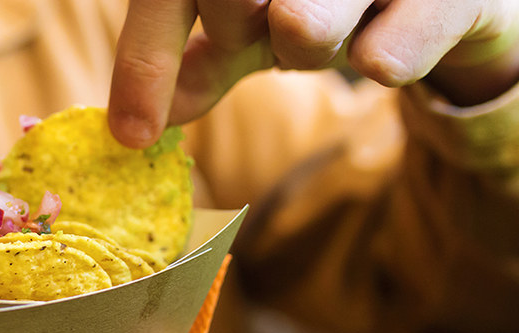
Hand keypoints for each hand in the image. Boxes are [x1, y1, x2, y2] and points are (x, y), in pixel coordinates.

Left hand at [107, 0, 518, 147]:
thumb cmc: (341, 4)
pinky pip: (384, 54)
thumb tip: (135, 125)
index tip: (132, 134)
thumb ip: (200, 65)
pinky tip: (386, 42)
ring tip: (329, 29)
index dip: (144, 59)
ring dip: (306, 44)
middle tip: (275, 24)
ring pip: (302, 25)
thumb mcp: (260, 30)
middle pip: (231, 4)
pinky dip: (379, 59)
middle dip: (239, 29)